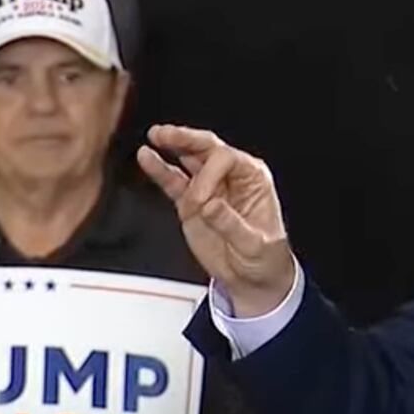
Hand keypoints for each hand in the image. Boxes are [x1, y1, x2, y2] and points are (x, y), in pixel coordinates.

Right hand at [137, 125, 294, 316]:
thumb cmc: (265, 259)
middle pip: (208, 148)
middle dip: (186, 139)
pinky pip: (174, 181)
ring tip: (156, 136)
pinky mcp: (191, 203)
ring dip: (173, 145)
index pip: (227, 159)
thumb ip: (232, 225)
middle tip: (165, 134)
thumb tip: (210, 206)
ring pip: (189, 159)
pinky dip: (160, 169)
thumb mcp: (255, 245)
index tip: (200, 201)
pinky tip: (147, 157)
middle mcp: (232, 178)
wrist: (253, 278)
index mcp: (254, 179)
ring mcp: (209, 189)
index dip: (209, 175)